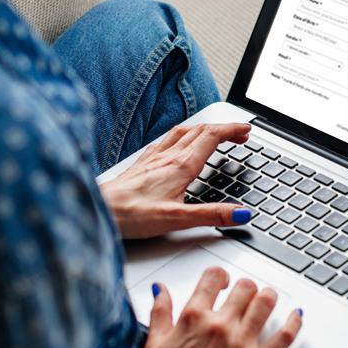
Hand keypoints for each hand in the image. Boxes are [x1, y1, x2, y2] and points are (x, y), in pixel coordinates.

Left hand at [100, 122, 253, 238]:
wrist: (100, 210)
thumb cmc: (131, 215)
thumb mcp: (178, 219)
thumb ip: (212, 215)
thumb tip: (241, 214)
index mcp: (180, 166)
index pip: (212, 137)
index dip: (232, 130)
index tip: (247, 129)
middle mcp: (167, 156)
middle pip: (201, 130)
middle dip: (223, 128)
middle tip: (240, 133)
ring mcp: (153, 158)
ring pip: (183, 132)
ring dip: (203, 129)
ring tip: (215, 133)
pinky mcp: (142, 163)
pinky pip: (167, 140)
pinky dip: (182, 135)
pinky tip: (178, 143)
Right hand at [119, 267, 301, 347]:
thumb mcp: (154, 346)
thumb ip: (159, 313)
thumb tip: (161, 291)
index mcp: (193, 317)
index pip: (214, 277)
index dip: (220, 276)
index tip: (222, 282)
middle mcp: (219, 326)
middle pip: (244, 288)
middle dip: (246, 288)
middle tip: (245, 295)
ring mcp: (241, 344)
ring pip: (266, 303)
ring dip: (268, 297)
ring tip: (267, 300)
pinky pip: (284, 337)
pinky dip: (293, 322)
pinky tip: (296, 316)